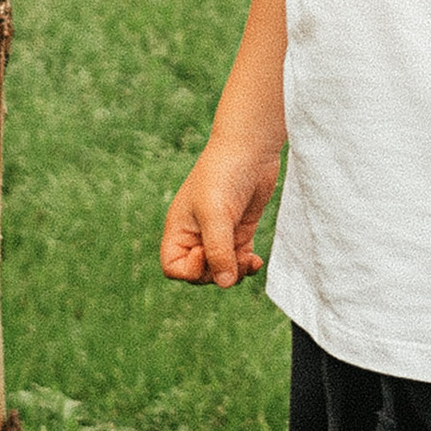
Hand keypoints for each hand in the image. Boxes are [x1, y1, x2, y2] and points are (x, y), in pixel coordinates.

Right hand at [160, 132, 281, 288]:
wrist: (250, 147)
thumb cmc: (223, 174)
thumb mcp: (216, 216)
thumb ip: (219, 251)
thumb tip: (225, 283)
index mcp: (179, 229)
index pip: (174, 268)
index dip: (190, 270)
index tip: (204, 251)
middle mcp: (196, 234)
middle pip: (200, 272)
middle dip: (218, 272)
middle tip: (235, 257)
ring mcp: (219, 233)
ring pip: (223, 269)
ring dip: (236, 271)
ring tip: (249, 261)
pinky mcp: (239, 229)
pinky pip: (239, 259)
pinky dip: (247, 264)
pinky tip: (256, 260)